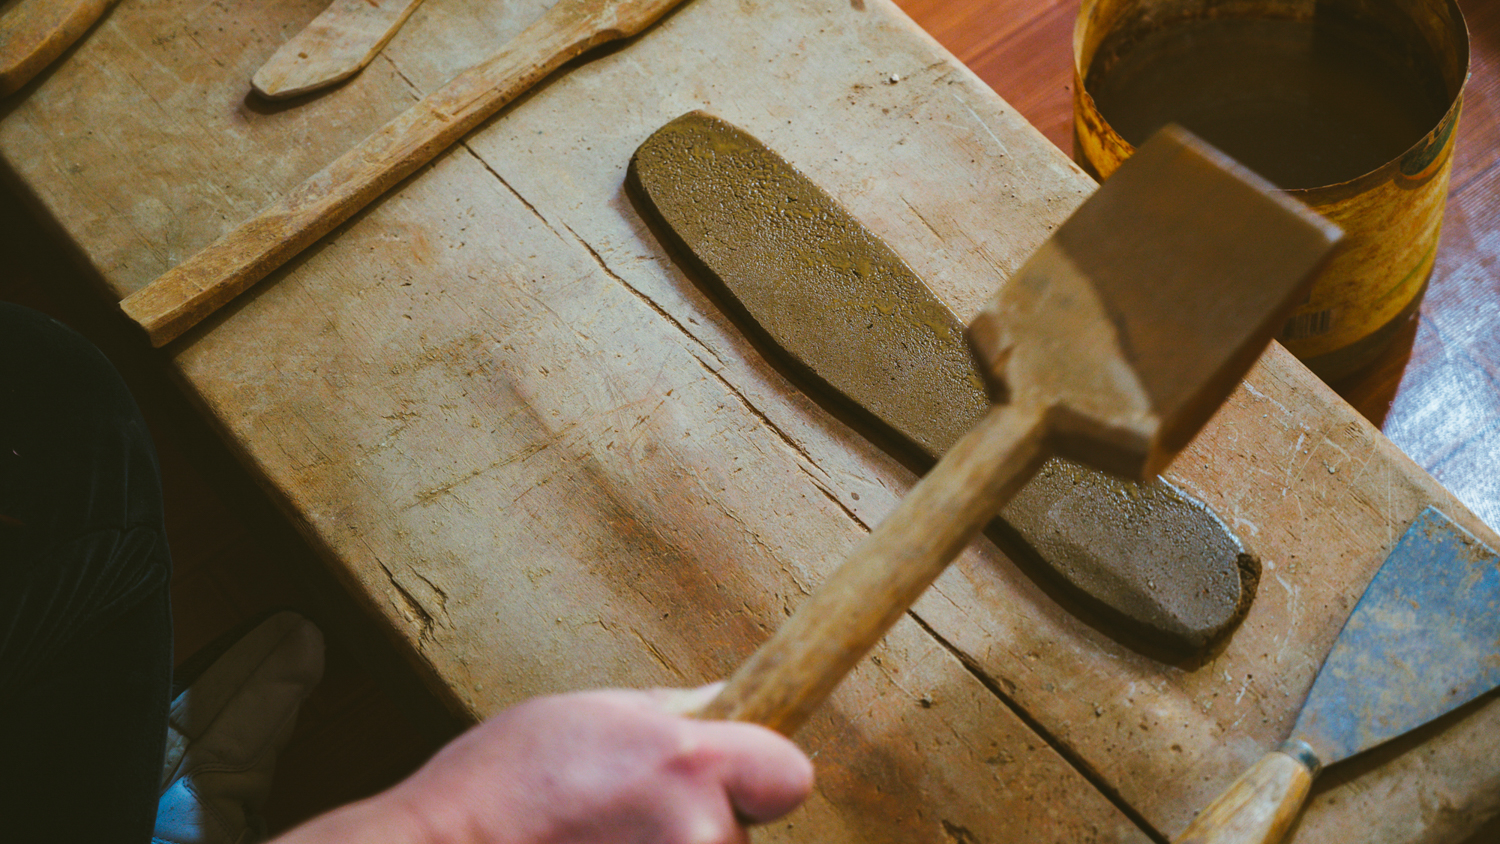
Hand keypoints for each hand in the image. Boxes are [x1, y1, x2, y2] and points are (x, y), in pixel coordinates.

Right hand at [272, 685, 813, 843]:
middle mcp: (696, 832)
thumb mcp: (588, 713)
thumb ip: (671, 713)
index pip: (790, 775)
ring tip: (597, 840)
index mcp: (688, 764)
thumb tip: (726, 700)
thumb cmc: (499, 785)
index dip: (761, 773)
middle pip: (739, 832)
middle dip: (696, 822)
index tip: (732, 776)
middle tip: (623, 815)